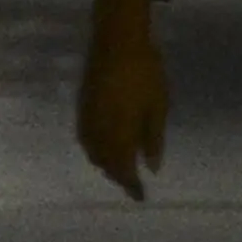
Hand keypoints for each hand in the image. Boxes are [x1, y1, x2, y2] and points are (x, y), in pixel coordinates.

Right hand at [76, 0, 166, 200]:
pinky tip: (106, 150)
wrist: (117, 44)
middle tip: (133, 185)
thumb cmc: (146, 73)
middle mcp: (99, 131)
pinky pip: (86, 141)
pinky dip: (96, 151)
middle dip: (118, 177)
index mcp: (120, 132)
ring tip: (123, 170)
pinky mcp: (83, 109)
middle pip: (105, 163)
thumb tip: (152, 168)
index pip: (123, 168)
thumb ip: (153, 138)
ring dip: (107, 165)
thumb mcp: (158, 106)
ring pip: (93, 153)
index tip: (141, 197)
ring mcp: (88, 120)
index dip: (131, 185)